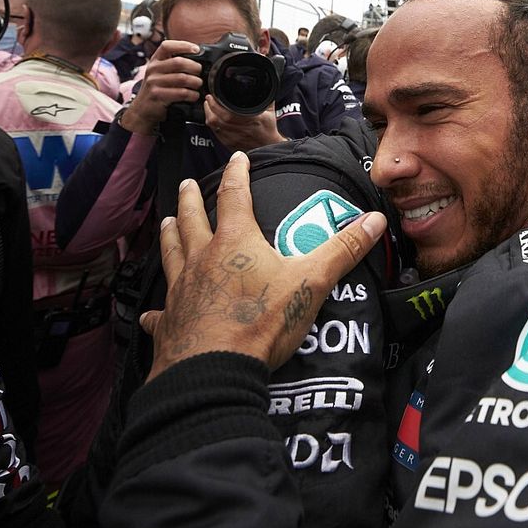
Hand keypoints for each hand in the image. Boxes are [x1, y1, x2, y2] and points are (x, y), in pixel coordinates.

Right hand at [119, 40, 202, 134]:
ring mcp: (154, 82)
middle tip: (200, 72)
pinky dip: (192, 95)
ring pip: (182, 78)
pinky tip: (194, 95)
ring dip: (195, 82)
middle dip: (194, 67)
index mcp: (155, 60)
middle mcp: (153, 69)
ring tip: (198, 85)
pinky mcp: (158, 95)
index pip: (167, 46)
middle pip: (178, 62)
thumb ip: (174, 64)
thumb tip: (197, 57)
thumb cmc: (158, 89)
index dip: (183, 45)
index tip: (197, 49)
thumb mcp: (161, 73)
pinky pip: (180, 93)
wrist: (143, 109)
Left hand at [141, 151, 386, 379]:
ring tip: (167, 222)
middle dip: (190, 199)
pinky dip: (157, 309)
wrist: (216, 369)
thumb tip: (375, 219)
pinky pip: (160, 312)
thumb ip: (343, 250)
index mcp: (235, 242)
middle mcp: (202, 259)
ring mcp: (181, 290)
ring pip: (171, 254)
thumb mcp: (311, 282)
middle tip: (186, 184)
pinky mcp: (170, 322)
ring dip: (169, 236)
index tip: (237, 158)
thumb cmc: (262, 321)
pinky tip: (152, 311)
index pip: (234, 196)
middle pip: (192, 220)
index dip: (237, 174)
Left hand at [204, 94, 285, 151]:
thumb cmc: (268, 129)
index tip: (212, 96)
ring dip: (209, 115)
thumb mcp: (270, 111)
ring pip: (214, 126)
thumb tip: (264, 85)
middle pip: (217, 119)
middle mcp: (240, 130)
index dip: (216, 105)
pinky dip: (212, 124)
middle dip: (209, 107)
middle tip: (209, 99)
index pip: (228, 114)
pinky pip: (215, 132)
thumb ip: (266, 98)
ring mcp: (233, 138)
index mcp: (250, 120)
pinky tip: (213, 118)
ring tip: (209, 107)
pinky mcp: (229, 143)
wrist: (268, 146)